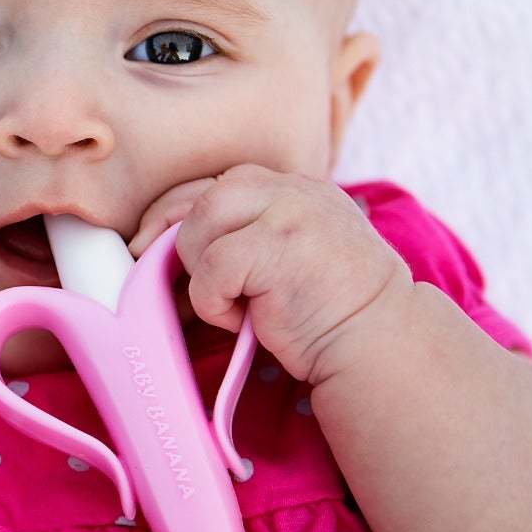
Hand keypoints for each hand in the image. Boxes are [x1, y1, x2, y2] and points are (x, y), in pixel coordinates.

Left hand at [128, 165, 414, 384]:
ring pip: (199, 225)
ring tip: (237, 304)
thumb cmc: (326, 314)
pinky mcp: (279, 246)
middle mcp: (294, 190)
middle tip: (175, 280)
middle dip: (173, 240)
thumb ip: (244, 233)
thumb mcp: (287, 255)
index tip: (151, 245)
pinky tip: (248, 320)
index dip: (175, 215)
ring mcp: (290, 212)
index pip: (216, 185)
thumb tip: (160, 242)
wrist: (380, 347)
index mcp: (295, 189)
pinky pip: (211, 265)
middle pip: (200, 197)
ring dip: (202, 273)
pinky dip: (214, 301)